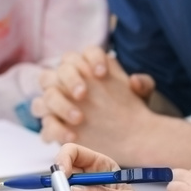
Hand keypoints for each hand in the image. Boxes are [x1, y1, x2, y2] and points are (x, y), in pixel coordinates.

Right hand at [32, 47, 156, 156]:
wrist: (127, 135)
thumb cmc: (129, 108)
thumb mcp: (142, 98)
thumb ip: (144, 85)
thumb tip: (134, 80)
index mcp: (90, 67)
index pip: (85, 53)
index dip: (91, 59)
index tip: (102, 74)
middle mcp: (69, 82)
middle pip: (60, 70)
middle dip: (69, 79)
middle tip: (83, 94)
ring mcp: (59, 103)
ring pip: (47, 96)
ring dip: (60, 105)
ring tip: (79, 118)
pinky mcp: (55, 125)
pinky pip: (47, 125)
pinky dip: (56, 130)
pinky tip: (72, 137)